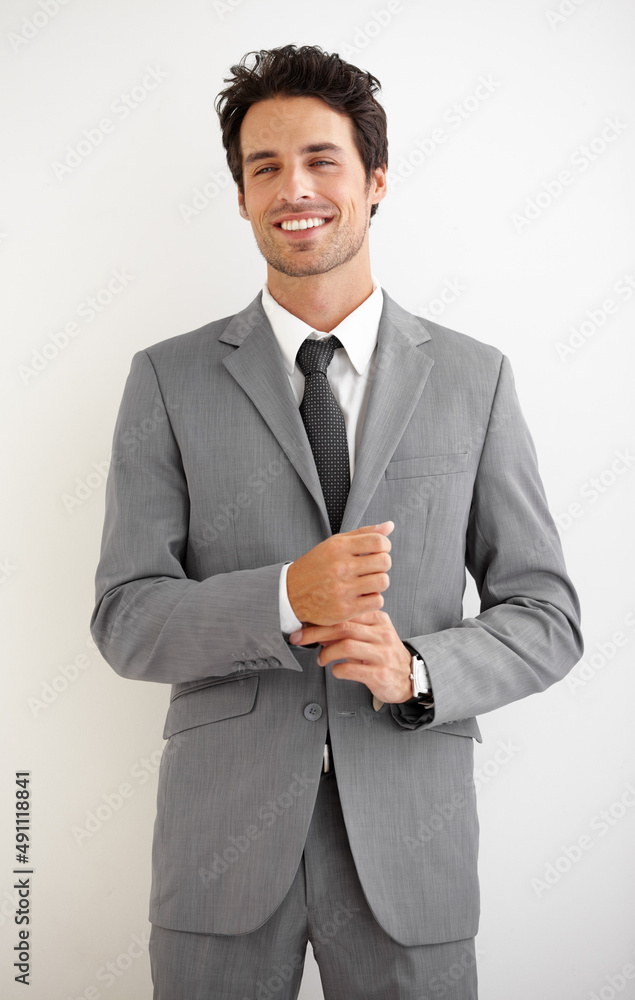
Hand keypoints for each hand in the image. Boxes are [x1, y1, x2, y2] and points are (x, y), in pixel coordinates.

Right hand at [286, 521, 392, 625]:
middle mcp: (340, 567)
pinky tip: (362, 595)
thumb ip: (363, 534)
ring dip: (379, 582)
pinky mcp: (344, 609)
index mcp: (337, 547)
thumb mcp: (335, 544)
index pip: (378, 541)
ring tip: (368, 581)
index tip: (379, 551)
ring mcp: (342, 589)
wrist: (290, 594)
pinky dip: (373, 599)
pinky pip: (377, 601)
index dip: (385, 546)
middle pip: (384, 562)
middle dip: (382, 564)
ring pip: (383, 582)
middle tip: (373, 568)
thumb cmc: (317, 566)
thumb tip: (390, 525)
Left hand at [290, 610, 411, 704]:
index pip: (346, 613)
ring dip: (327, 653)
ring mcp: (382, 654)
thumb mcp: (371, 636)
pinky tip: (336, 670)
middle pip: (343, 628)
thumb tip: (319, 628)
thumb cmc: (385, 655)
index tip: (304, 624)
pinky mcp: (380, 673)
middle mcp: (382, 634)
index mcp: (378, 620)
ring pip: (346, 646)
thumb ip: (348, 630)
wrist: (410, 677)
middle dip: (316, 633)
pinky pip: (351, 668)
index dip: (322, 618)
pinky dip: (338, 670)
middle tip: (300, 639)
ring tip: (321, 659)